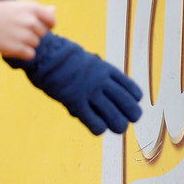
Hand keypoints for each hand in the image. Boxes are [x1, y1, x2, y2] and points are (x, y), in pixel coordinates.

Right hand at [0, 0, 55, 59]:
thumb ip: (38, 10)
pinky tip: (12, 47)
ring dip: (26, 44)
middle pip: (42, 34)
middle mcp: (30, 21)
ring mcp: (24, 35)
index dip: (47, 26)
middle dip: (33, 34)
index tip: (38, 27)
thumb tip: (54, 10)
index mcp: (33, 8)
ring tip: (11, 38)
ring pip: (35, 44)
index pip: (51, 20)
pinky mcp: (16, 48)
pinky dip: (23, 53)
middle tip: (17, 31)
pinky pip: (30, 54)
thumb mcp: (20, 5)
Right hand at [17, 33, 142, 134]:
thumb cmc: (68, 61)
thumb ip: (102, 75)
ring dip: (119, 125)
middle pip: (126, 102)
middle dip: (133, 114)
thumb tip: (112, 87)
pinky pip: (93, 121)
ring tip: (118, 128)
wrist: (48, 55)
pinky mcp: (75, 101)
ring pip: (113, 115)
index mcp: (107, 70)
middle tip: (132, 119)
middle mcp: (101, 81)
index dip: (135, 97)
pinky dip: (98, 127)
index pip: (130, 87)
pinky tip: (98, 128)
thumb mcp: (91, 62)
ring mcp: (89, 91)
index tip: (135, 102)